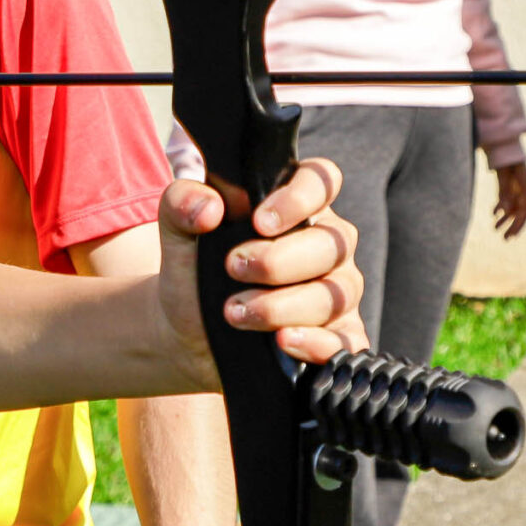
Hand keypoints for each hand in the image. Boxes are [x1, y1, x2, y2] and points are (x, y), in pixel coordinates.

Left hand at [158, 161, 366, 381]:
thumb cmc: (196, 269)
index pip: (321, 181)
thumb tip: (208, 207)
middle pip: (331, 245)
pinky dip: (319, 343)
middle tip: (233, 268)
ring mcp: (336, 292)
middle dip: (279, 260)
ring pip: (334, 294)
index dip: (298, 198)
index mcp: (297, 206)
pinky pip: (347, 341)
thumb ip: (182, 202)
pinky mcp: (336, 337)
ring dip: (283, 305)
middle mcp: (326, 246)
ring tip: (235, 311)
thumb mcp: (178, 231)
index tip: (258, 222)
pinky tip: (285, 341)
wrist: (187, 329)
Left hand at [491, 161, 525, 237]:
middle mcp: (523, 188)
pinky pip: (506, 200)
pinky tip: (494, 214)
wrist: (502, 144)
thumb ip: (504, 192)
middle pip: (521, 211)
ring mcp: (516, 187)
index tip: (513, 234)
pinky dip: (500, 208)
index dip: (521, 222)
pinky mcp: (508, 185)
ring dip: (505, 219)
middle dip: (514, 225)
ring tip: (495, 230)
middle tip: (505, 239)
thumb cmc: (504, 157)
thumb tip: (504, 212)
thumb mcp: (503, 174)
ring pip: (513, 206)